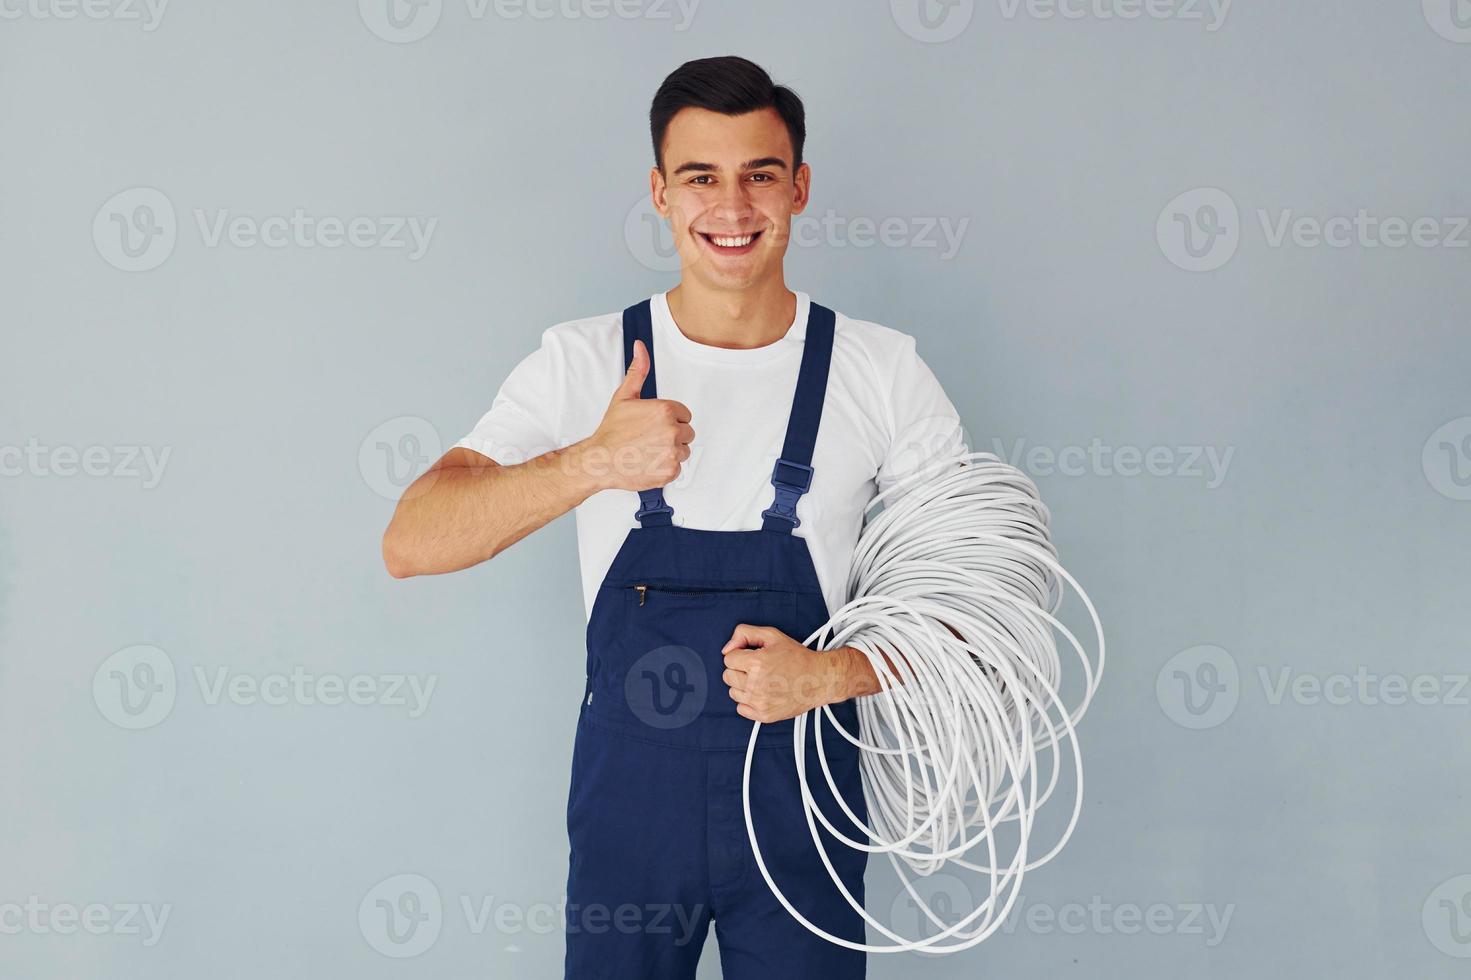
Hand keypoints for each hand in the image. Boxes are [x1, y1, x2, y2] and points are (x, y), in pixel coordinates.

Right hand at [582, 340, 693, 491]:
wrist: (600, 461)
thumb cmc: (611, 431)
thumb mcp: (624, 396)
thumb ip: (638, 371)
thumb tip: (640, 347)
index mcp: (665, 410)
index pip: (684, 414)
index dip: (669, 419)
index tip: (653, 425)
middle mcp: (672, 431)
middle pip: (687, 432)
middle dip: (671, 435)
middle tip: (649, 438)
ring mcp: (673, 453)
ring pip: (684, 450)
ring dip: (670, 451)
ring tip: (648, 450)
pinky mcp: (671, 471)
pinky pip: (678, 468)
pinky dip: (665, 467)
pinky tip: (649, 462)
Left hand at [721, 624, 848, 723]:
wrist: (819, 679)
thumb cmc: (797, 658)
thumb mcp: (772, 635)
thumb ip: (744, 634)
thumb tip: (726, 649)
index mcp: (757, 663)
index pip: (728, 659)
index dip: (741, 655)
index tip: (753, 656)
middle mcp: (756, 684)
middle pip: (728, 676)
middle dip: (740, 669)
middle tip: (757, 668)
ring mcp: (760, 702)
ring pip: (733, 692)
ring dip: (743, 686)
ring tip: (762, 680)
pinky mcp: (764, 716)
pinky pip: (741, 709)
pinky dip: (749, 701)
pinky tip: (762, 693)